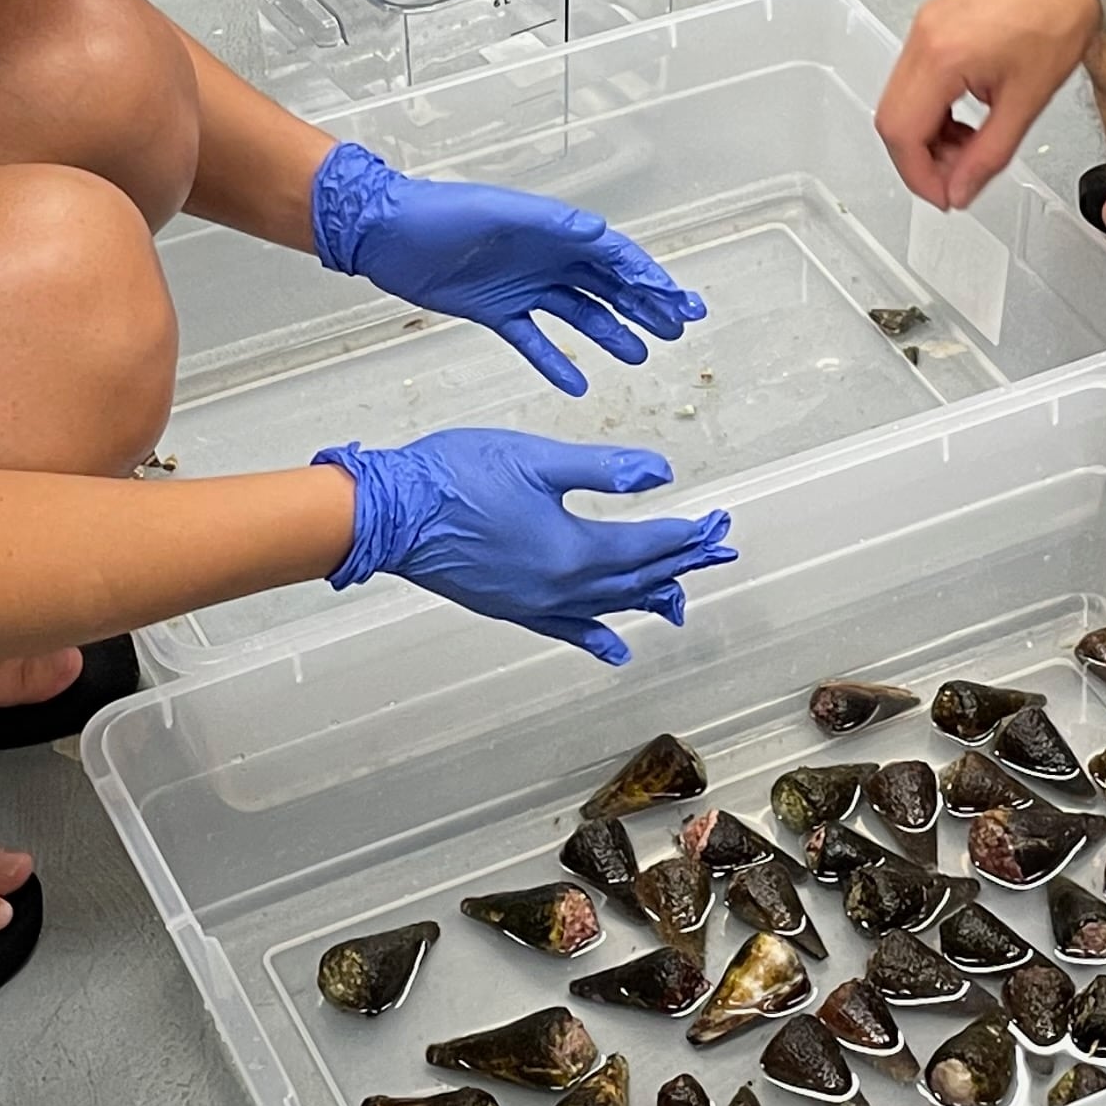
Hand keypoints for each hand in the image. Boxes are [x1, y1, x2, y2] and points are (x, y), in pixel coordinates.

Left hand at [313, 143, 704, 395]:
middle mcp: (544, 259)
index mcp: (553, 231)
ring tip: (640, 356)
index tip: (680, 301)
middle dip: (644, 307)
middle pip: (607, 286)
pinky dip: (556, 361)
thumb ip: (552, 224)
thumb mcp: (500, 212)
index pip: (615, 257)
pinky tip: (577, 383)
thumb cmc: (439, 213)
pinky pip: (534, 341)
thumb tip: (601, 233)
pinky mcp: (495, 312)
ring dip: (610, 334)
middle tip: (676, 331)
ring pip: (579, 314)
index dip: (651, 278)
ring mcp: (522, 287)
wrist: (384, 234)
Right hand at [316, 432, 740, 662]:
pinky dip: (597, 636)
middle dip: (680, 564)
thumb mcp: (538, 458)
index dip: (686, 533)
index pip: (648, 544)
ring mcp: (535, 604)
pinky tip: (616, 647)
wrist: (389, 513)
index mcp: (573, 548)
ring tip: (680, 594)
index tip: (716, 525)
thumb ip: (604, 468)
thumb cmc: (455, 477)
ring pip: (609, 606)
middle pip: (637, 578)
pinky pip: (567, 629)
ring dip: (649, 597)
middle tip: (715, 552)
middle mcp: (561, 588)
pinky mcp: (511, 608)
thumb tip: (660, 473)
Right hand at [876, 0, 1103, 209]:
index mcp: (942, 56)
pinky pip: (913, 79)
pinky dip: (932, 110)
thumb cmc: (1057, 18)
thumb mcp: (1027, 102)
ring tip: (968, 146)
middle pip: (892, 120)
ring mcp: (923, 27)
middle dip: (920, 159)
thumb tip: (960, 190)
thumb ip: (988, 156)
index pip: (902, 133)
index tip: (945, 195)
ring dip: (927, 136)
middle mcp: (923, 37)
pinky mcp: (931, 24)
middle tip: (956, 176)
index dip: (919, 175)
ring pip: (899, 101)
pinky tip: (964, 119)